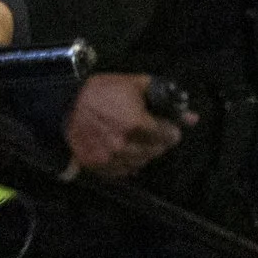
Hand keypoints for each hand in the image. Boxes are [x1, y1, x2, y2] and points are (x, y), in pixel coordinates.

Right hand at [64, 72, 192, 178]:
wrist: (65, 103)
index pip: (169, 137)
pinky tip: (124, 151)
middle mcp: (125, 145)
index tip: (168, 127)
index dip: (171, 130)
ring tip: (136, 140)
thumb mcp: (135, 84)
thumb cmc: (101, 90)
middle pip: (156, 151)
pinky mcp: (98, 166)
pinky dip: (127, 163)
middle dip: (158, 141)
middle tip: (151, 131)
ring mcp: (110, 158)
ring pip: (141, 163)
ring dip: (143, 152)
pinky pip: (122, 172)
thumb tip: (192, 117)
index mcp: (136, 124)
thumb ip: (165, 98)